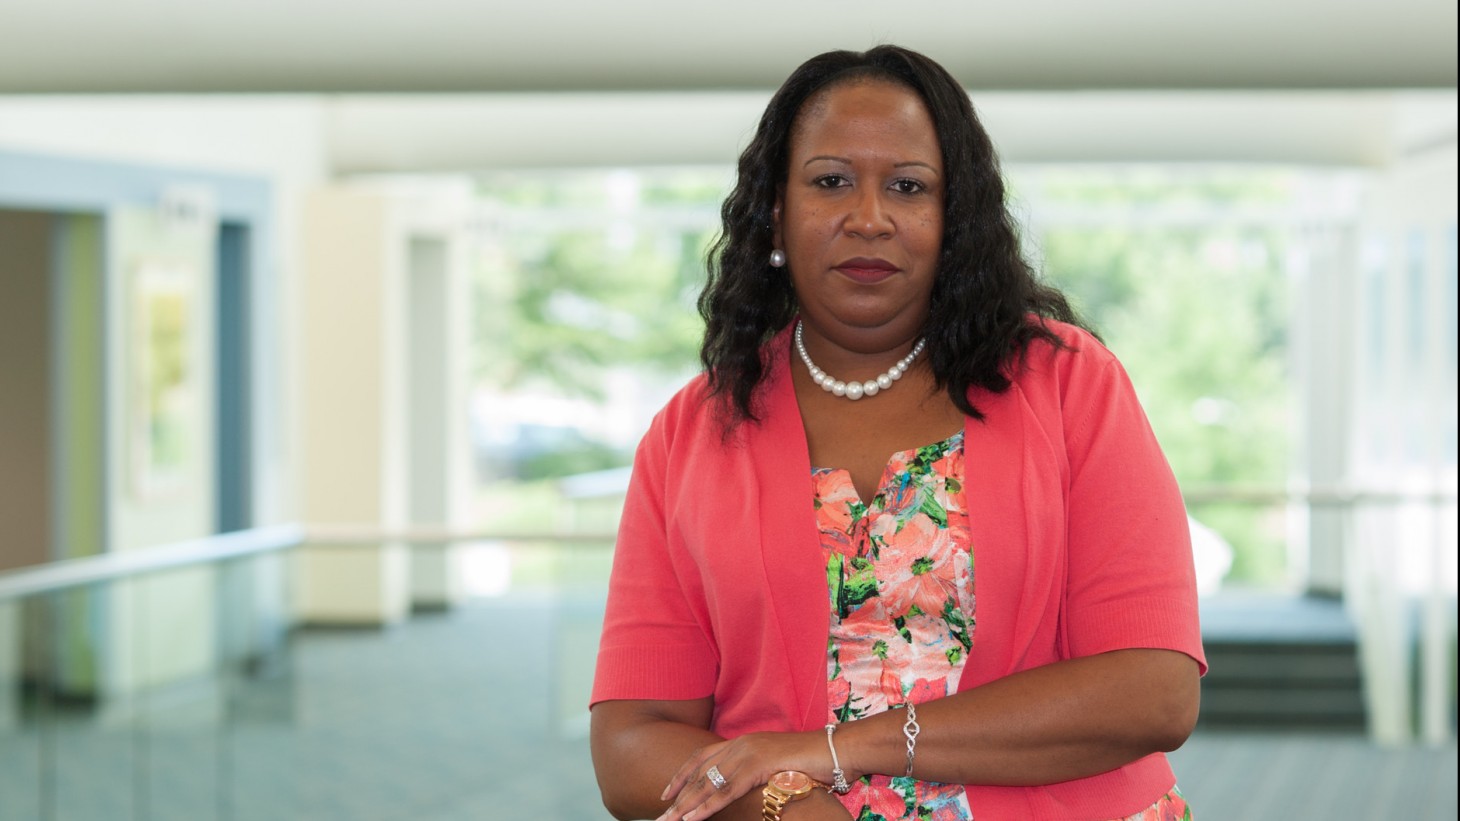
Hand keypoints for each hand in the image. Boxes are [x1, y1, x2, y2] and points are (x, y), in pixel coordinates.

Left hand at [655, 730, 834, 820]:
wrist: (837, 751)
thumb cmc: (812, 763)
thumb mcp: (776, 768)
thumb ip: (756, 776)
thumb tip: (745, 791)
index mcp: (743, 743)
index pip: (702, 758)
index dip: (682, 776)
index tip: (665, 794)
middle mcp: (741, 745)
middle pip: (700, 772)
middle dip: (678, 796)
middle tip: (660, 816)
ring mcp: (749, 753)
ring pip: (709, 783)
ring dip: (686, 805)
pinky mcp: (759, 765)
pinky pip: (726, 790)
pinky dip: (707, 806)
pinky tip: (692, 818)